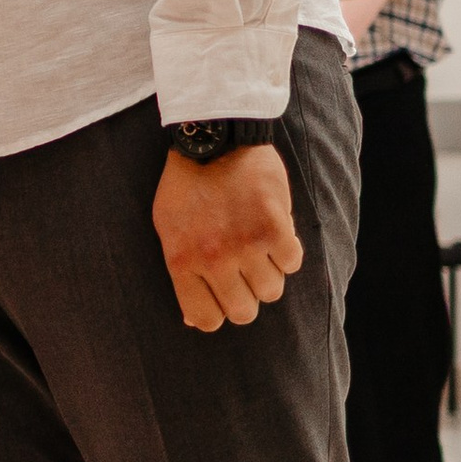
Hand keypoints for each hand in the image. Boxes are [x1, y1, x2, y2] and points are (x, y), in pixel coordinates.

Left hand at [154, 145, 302, 330]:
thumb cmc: (186, 186)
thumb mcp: (167, 228)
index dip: (217, 312)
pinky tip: (272, 230)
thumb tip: (195, 320)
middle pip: (244, 313)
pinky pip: (293, 263)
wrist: (214, 141)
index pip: (206, 320)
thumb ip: (182, 273)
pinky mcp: (275, 228)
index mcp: (182, 261)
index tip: (221, 296)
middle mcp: (213, 258)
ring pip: (272, 291)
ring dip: (268, 272)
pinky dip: (287, 250)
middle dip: (245, 296)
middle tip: (243, 271)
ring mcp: (246, 245)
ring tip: (255, 244)